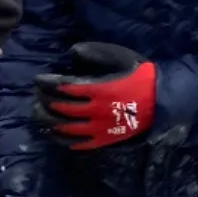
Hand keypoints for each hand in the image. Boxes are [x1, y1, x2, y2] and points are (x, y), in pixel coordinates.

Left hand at [33, 42, 155, 150]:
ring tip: (39, 114)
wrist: (161, 100)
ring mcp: (98, 128)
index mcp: (99, 89)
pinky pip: (78, 143)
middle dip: (44, 102)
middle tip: (36, 96)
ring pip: (65, 128)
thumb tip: (71, 53)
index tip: (38, 80)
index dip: (48, 84)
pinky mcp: (103, 140)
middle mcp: (96, 111)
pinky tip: (54, 133)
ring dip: (48, 121)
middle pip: (61, 109)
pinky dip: (62, 139)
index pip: (65, 88)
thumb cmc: (139, 75)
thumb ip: (96, 53)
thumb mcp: (120, 57)